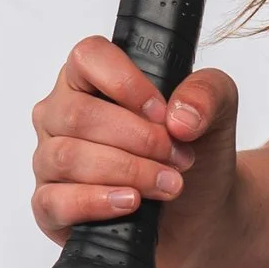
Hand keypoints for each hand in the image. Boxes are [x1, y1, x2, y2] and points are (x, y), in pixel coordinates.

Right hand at [29, 38, 240, 267]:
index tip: (163, 113)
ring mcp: (50, 161)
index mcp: (91, 80)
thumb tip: (179, 116)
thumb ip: (208, 93)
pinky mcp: (51, 206)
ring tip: (169, 184)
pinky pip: (54, 201)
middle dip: (138, 139)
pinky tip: (131, 202)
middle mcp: (62, 115)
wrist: (204, 209)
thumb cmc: (197, 152)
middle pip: (77, 115)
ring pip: (67, 157)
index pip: (87, 57)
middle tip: (177, 156)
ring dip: (127, 171)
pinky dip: (96, 202)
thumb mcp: (218, 111)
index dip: (125, 83)